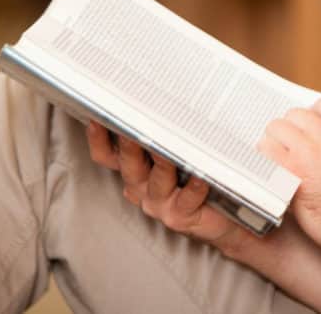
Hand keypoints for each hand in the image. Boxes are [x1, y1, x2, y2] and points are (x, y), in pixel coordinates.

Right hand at [84, 122, 249, 253]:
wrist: (221, 221)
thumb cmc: (197, 181)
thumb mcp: (173, 156)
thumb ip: (163, 134)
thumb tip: (164, 99)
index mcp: (134, 170)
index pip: (107, 154)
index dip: (99, 137)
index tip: (99, 116)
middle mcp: (141, 187)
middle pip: (128, 163)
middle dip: (130, 142)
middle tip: (135, 123)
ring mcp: (158, 203)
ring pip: (157, 179)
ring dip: (163, 161)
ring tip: (169, 148)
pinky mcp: (178, 216)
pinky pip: (186, 199)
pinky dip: (194, 187)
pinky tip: (201, 177)